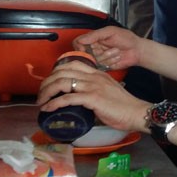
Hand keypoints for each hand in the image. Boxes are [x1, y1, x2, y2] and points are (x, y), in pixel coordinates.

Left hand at [36, 60, 150, 132]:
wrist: (136, 112)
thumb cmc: (122, 106)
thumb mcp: (107, 91)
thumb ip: (94, 90)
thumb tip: (79, 99)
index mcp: (96, 73)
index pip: (72, 64)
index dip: (56, 71)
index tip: (49, 82)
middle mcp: (93, 76)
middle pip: (62, 71)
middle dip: (46, 82)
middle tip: (40, 94)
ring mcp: (92, 86)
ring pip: (62, 82)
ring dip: (46, 92)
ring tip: (40, 101)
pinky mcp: (92, 98)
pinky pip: (68, 98)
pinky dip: (54, 103)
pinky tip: (48, 108)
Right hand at [73, 26, 143, 70]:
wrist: (137, 50)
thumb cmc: (126, 38)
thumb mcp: (110, 32)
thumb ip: (95, 35)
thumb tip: (81, 40)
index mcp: (94, 38)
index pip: (78, 42)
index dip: (80, 46)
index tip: (85, 48)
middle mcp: (94, 48)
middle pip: (84, 54)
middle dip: (97, 52)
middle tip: (106, 49)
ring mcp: (99, 58)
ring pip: (94, 61)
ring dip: (106, 56)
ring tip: (116, 51)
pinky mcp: (104, 66)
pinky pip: (101, 67)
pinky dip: (110, 62)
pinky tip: (117, 57)